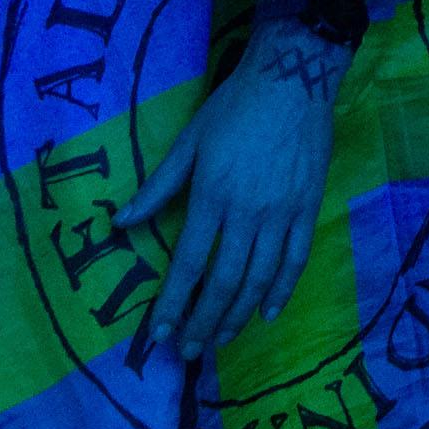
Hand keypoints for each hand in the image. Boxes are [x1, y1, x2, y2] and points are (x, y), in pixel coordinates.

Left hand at [120, 15, 349, 360]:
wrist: (293, 78)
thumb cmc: (234, 107)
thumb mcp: (188, 142)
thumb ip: (157, 188)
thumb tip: (120, 223)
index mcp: (213, 196)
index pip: (189, 263)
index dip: (173, 303)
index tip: (160, 334)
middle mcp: (248, 212)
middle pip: (225, 281)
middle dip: (204, 320)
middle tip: (190, 350)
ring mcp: (283, 212)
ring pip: (261, 277)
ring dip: (238, 314)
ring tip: (221, 340)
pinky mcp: (308, 207)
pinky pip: (296, 258)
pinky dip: (282, 289)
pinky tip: (268, 312)